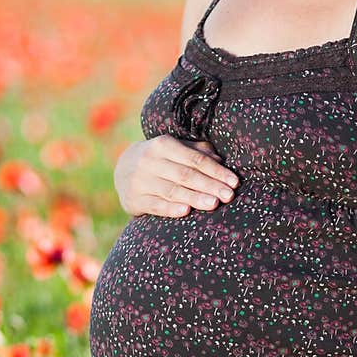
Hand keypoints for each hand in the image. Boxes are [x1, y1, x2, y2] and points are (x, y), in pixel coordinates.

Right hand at [114, 137, 239, 217]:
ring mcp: (140, 181)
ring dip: (194, 198)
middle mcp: (149, 161)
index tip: (234, 181)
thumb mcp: (175, 149)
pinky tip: (186, 211)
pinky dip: (170, 208)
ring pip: (172, 191)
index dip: (216, 171)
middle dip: (209, 185)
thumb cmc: (160, 159)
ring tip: (214, 204)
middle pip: (185, 175)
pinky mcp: (134, 199)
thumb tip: (219, 158)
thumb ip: (196, 151)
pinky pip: (155, 205)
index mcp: (163, 145)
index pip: (194, 159)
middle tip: (229, 195)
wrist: (122, 170)